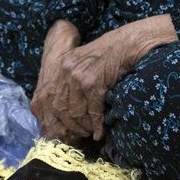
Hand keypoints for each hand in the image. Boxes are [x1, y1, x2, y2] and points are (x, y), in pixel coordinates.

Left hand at [31, 16, 177, 143]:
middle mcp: (67, 71)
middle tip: (81, 134)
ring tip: (91, 133)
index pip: (53, 100)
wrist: (127, 45)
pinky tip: (100, 132)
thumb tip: (69, 110)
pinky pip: (93, 110)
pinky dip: (97, 124)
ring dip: (84, 127)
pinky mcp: (93, 83)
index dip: (60, 119)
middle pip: (62, 109)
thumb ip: (73, 81)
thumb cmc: (108, 56)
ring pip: (76, 112)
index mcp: (62, 66)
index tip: (68, 129)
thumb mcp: (83, 63)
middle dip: (72, 126)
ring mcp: (79, 77)